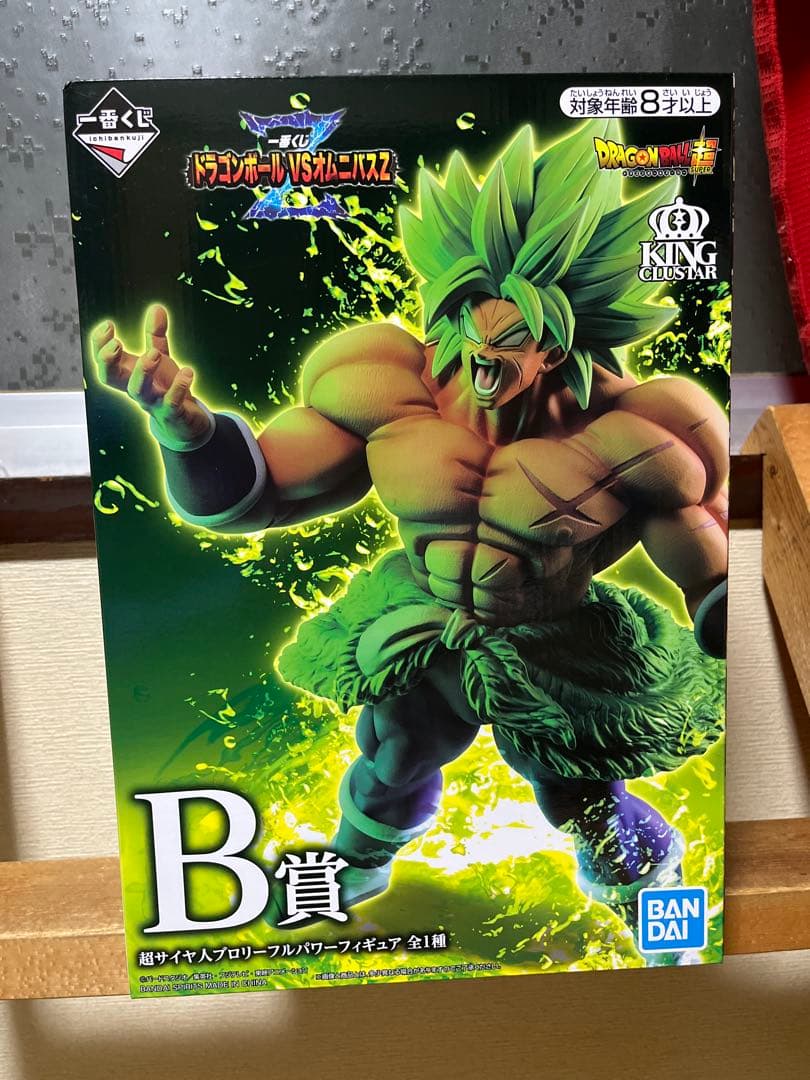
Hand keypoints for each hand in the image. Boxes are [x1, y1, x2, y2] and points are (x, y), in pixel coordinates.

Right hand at [91, 304, 211, 446]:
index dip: (99, 345)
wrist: (185, 421)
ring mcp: (152, 403)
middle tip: (117, 343)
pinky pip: (171, 403)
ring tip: (154, 353)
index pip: (103, 361)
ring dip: (143, 371)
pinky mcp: (172, 414)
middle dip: (108, 360)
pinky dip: (178, 387)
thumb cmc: (166, 387)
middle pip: (109, 378)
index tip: (108, 325)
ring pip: (138, 390)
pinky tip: (188, 371)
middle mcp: (135, 388)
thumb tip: (157, 307)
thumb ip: (156, 336)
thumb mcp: (161, 360)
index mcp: (128, 375)